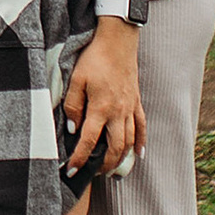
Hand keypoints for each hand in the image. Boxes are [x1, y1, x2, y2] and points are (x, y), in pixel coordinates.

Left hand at [63, 19, 144, 174]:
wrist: (118, 40)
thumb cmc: (94, 57)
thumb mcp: (76, 79)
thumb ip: (73, 106)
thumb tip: (73, 130)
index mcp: (100, 108)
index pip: (89, 141)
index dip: (80, 159)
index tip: (72, 171)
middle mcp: (118, 112)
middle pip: (114, 148)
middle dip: (104, 165)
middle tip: (92, 174)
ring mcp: (130, 108)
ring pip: (129, 141)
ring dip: (121, 158)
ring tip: (112, 170)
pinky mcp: (136, 101)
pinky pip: (142, 126)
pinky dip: (141, 142)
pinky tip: (138, 154)